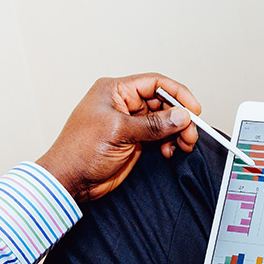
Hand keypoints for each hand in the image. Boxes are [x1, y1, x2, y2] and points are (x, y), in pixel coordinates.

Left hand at [36, 73, 199, 202]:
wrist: (70, 180)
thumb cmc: (79, 151)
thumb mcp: (119, 132)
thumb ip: (153, 124)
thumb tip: (180, 116)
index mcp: (115, 90)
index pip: (154, 83)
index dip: (177, 94)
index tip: (193, 108)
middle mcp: (124, 104)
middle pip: (163, 103)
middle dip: (180, 117)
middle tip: (190, 132)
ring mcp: (130, 123)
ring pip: (164, 121)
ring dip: (177, 132)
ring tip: (184, 144)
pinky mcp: (134, 140)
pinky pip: (160, 136)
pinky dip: (169, 143)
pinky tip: (169, 151)